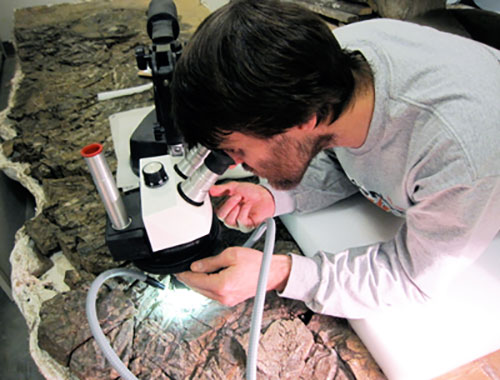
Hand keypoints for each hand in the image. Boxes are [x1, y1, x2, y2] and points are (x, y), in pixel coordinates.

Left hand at [175, 247, 291, 306]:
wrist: (271, 273)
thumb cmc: (256, 263)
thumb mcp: (231, 255)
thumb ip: (210, 262)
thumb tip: (195, 267)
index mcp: (221, 285)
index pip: (195, 281)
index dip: (183, 274)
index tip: (177, 270)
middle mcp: (223, 296)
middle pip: (197, 289)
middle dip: (188, 279)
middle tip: (181, 271)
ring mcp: (227, 300)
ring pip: (204, 293)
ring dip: (197, 283)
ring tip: (192, 273)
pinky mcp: (230, 300)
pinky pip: (212, 294)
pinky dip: (206, 286)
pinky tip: (205, 278)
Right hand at [210, 182, 274, 231]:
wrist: (265, 195)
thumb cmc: (251, 193)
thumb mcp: (234, 187)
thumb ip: (221, 189)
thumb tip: (210, 189)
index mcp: (227, 210)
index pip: (216, 212)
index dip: (221, 203)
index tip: (226, 193)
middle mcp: (232, 218)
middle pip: (222, 217)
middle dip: (229, 204)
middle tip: (237, 196)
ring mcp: (239, 224)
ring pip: (230, 221)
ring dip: (236, 208)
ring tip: (243, 201)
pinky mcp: (248, 226)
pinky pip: (241, 221)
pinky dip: (244, 211)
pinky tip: (248, 206)